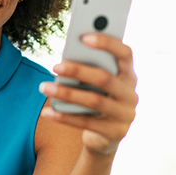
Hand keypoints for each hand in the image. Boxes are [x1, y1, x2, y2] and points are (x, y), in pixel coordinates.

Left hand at [39, 33, 137, 155]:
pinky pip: (85, 123)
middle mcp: (131, 94)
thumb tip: (65, 60)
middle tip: (54, 66)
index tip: (83, 37)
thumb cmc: (98, 99)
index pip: (125, 53)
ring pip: (93, 101)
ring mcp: (125, 115)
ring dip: (66, 93)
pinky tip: (47, 111)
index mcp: (129, 75)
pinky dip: (64, 117)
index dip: (107, 43)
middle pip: (105, 78)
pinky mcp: (114, 133)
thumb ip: (90, 69)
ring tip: (44, 87)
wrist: (106, 137)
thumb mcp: (98, 84)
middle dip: (78, 71)